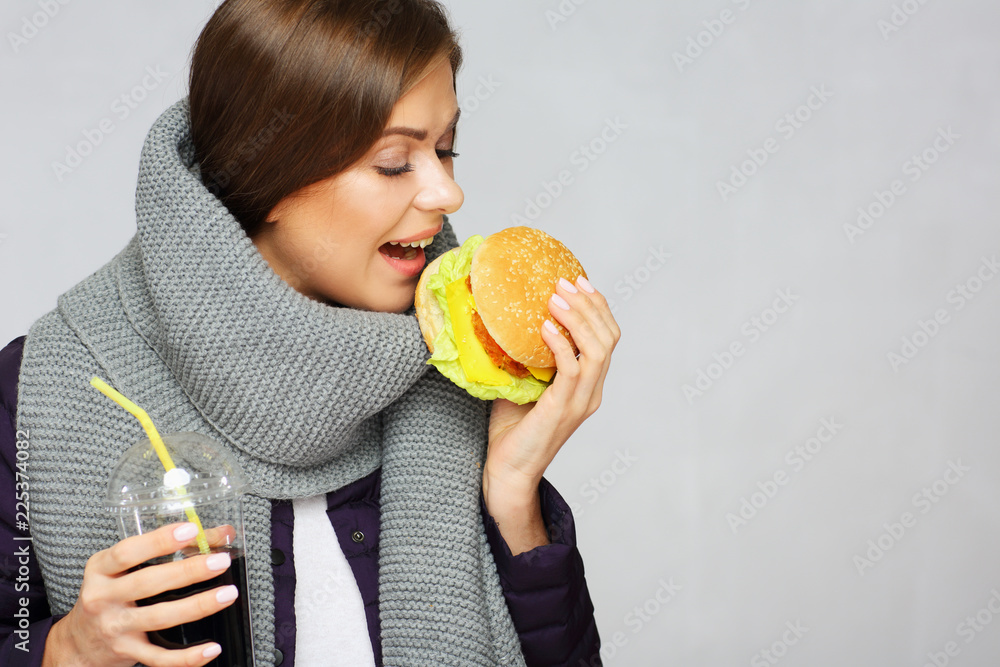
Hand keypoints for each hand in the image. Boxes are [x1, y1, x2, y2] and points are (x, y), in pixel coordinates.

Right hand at [43, 523, 238, 666]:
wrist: (80, 641)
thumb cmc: (109, 594)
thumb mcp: (124, 567)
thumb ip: (168, 547)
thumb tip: (220, 534)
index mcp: (101, 570)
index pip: (127, 552)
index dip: (159, 540)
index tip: (190, 530)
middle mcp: (103, 598)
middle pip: (147, 583)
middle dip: (187, 571)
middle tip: (219, 561)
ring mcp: (115, 628)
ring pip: (159, 618)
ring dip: (197, 606)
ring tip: (227, 594)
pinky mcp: (127, 653)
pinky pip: (160, 658)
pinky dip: (188, 657)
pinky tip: (211, 648)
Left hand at [483, 275, 619, 553]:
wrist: (507, 471)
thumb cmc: (511, 430)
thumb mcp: (521, 383)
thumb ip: (525, 356)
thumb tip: (505, 319)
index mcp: (587, 386)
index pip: (607, 338)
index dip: (597, 307)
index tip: (578, 281)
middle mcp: (591, 392)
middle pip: (608, 338)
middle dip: (590, 305)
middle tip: (566, 282)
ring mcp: (580, 401)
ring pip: (597, 350)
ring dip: (578, 318)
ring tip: (556, 297)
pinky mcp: (563, 409)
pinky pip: (571, 369)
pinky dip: (561, 344)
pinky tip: (544, 327)